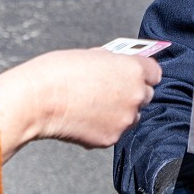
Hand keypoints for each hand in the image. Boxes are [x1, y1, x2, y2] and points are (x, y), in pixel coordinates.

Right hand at [0, 48, 160, 159]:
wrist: (39, 100)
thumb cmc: (59, 72)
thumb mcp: (92, 55)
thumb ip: (113, 64)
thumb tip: (117, 69)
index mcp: (133, 69)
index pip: (154, 72)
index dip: (141, 72)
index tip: (133, 74)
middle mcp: (135, 95)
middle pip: (146, 94)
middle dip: (132, 92)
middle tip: (112, 91)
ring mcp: (125, 119)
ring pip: (131, 116)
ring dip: (120, 111)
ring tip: (95, 106)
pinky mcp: (111, 138)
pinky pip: (114, 131)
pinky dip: (104, 126)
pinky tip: (85, 119)